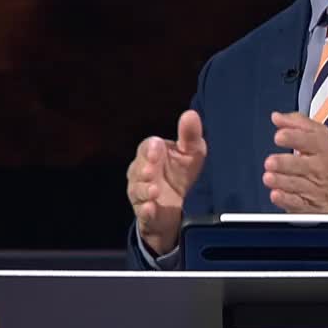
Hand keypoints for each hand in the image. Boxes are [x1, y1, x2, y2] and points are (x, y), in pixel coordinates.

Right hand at [126, 110, 206, 255]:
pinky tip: (150, 208)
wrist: (176, 208)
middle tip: (151, 170)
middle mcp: (140, 173)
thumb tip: (190, 114)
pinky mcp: (145, 213)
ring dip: (143, 189)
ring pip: (136, 190)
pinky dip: (145, 210)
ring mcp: (140, 194)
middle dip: (144, 168)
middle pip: (137, 168)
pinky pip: (142, 212)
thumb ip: (190, 135)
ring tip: (154, 190)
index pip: (146, 147)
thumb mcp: (191, 153)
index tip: (157, 147)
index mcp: (151, 155)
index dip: (150, 148)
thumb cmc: (179, 173)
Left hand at [263, 111, 327, 212]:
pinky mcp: (307, 204)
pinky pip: (296, 203)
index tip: (279, 136)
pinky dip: (286, 199)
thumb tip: (278, 117)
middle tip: (271, 161)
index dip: (293, 137)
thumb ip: (298, 123)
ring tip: (269, 177)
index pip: (309, 140)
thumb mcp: (320, 136)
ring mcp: (313, 186)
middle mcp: (318, 167)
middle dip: (284, 163)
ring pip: (296, 184)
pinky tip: (276, 194)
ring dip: (281, 181)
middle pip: (300, 164)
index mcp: (322, 148)